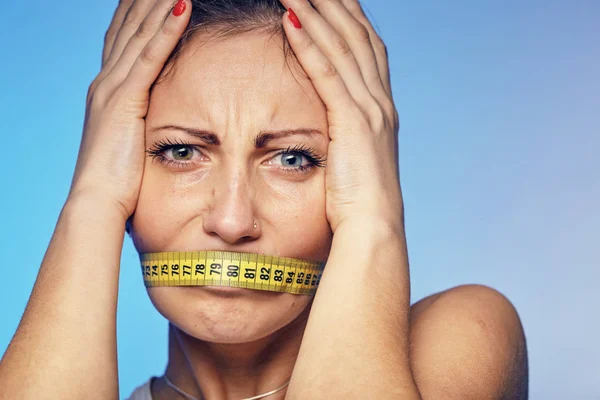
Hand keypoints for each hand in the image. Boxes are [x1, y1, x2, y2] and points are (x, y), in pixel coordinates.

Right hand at [68, 0, 189, 218]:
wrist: (97, 202)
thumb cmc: (117, 182)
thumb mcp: (129, 143)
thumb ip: (139, 125)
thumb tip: (154, 124)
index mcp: (108, 92)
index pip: (123, 40)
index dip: (137, 13)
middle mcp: (106, 83)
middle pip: (129, 27)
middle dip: (147, 0)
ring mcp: (113, 89)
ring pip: (140, 33)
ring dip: (159, 4)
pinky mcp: (126, 101)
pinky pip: (151, 57)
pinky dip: (167, 30)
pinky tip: (183, 8)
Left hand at [279, 0, 401, 232]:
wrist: (374, 231)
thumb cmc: (358, 205)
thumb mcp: (355, 162)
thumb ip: (346, 137)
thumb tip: (331, 130)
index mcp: (380, 110)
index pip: (366, 49)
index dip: (350, 17)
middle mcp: (380, 102)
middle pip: (358, 36)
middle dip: (336, 2)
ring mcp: (370, 111)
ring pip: (343, 46)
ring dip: (318, 11)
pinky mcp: (352, 124)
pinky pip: (327, 74)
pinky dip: (309, 44)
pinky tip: (289, 20)